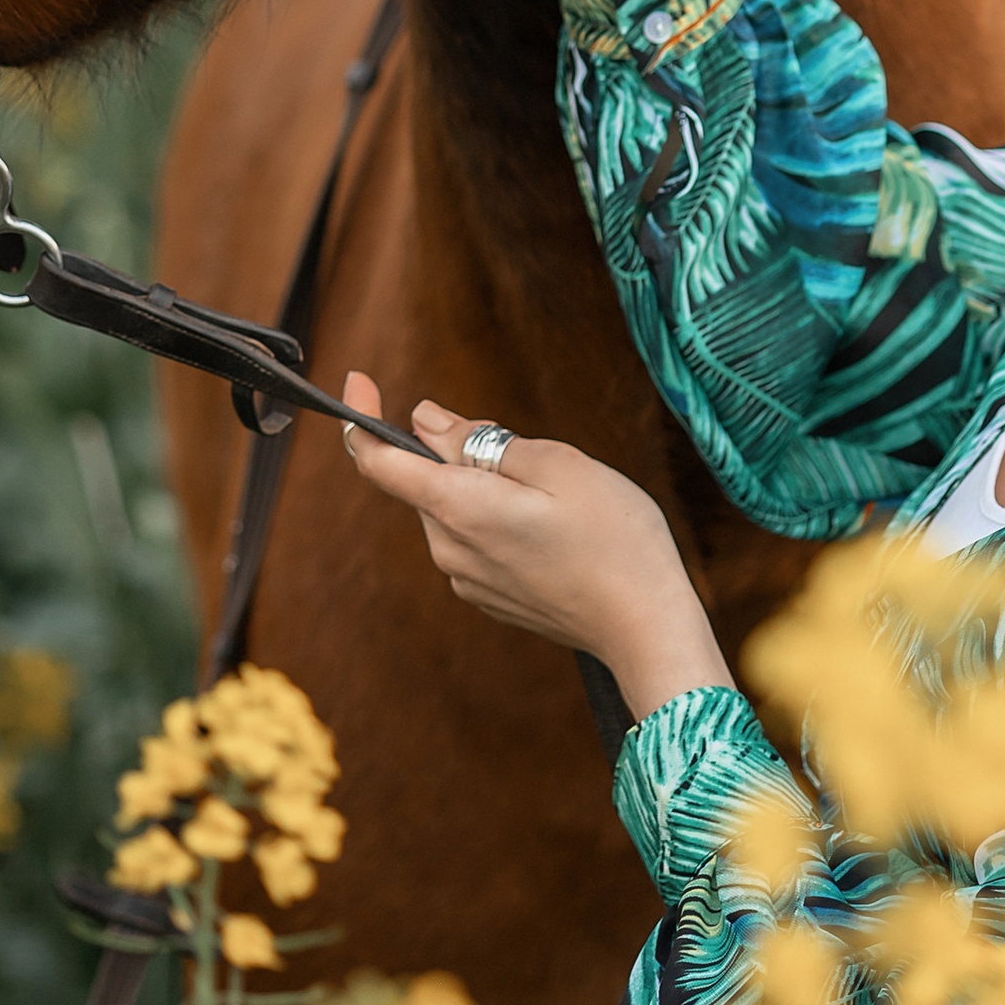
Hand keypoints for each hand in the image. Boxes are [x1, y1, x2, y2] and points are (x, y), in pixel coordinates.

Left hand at [338, 372, 732, 722]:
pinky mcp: (488, 596)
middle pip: (426, 479)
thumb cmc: (612, 537)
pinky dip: (495, 516)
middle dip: (457, 448)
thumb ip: (479, 440)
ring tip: (549, 489)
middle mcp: (449, 549)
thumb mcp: (554, 464)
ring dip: (482, 483)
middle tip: (521, 441)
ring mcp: (467, 578)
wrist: (645, 624)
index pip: (377, 461)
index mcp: (457, 508)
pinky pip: (473, 538)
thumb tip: (425, 421)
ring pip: (453, 507)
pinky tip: (548, 523)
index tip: (359, 380)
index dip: (362, 417)